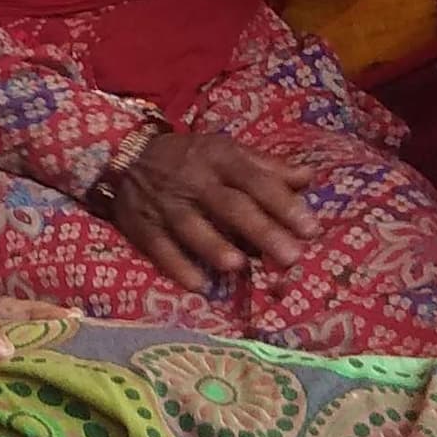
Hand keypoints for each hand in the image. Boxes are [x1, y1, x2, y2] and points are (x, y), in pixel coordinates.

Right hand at [103, 131, 309, 290]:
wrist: (126, 155)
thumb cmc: (189, 157)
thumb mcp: (226, 150)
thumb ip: (266, 167)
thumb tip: (308, 177)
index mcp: (219, 158)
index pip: (255, 180)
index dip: (282, 203)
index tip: (311, 229)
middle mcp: (194, 180)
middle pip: (229, 206)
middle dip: (260, 230)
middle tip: (290, 256)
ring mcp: (166, 204)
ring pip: (191, 226)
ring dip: (214, 246)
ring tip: (239, 266)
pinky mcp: (142, 225)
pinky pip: (158, 247)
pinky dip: (176, 266)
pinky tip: (198, 285)